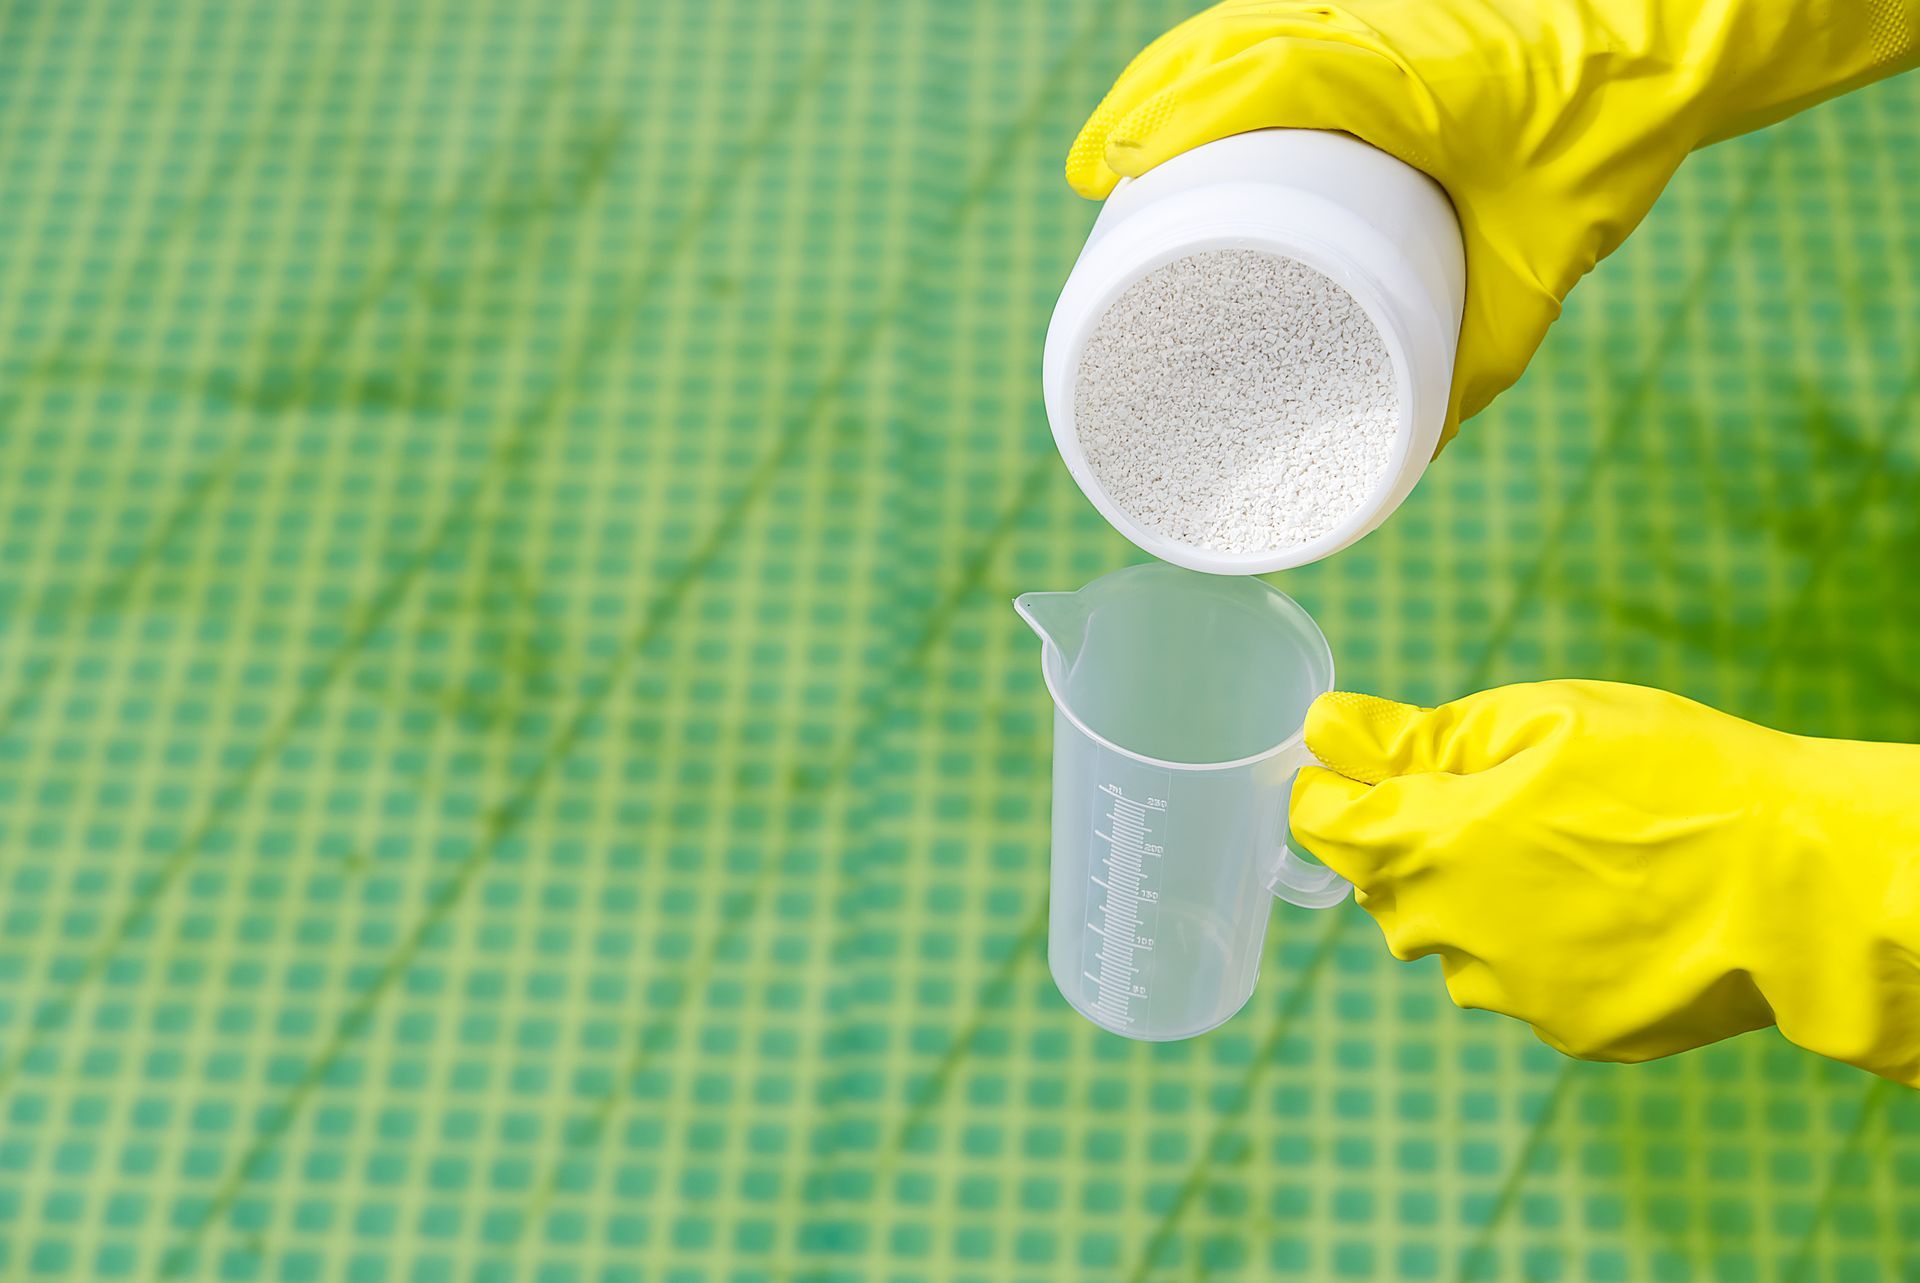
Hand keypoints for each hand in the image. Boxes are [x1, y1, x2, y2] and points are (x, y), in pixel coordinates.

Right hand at [1067, 0, 1919, 441]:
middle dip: (1147, 98)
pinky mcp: (1396, 11)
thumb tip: (1403, 455)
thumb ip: (1477, 359)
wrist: (1678, 46)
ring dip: (1175, 72)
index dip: (1178, 112)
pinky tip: (1198, 97)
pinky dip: (1227, 53)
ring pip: (1251, 17)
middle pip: (1235, 35)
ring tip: (1127, 143)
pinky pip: (1287, 18)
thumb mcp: (1543, 267)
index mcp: (1420, 78)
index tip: (1116, 172)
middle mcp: (1390, 27)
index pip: (1273, 68)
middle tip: (1094, 174)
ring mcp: (1390, 8)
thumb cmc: (1614, 145)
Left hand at [1289, 681, 1919, 1085]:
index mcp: (1425, 843)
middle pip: (1379, 879)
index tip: (1362, 763)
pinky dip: (1541, 942)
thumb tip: (1325, 730)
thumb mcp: (1534, 721)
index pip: (1318, 822)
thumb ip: (1414, 737)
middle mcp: (1443, 931)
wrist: (1797, 882)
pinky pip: (1520, 978)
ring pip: (1449, 934)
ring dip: (1476, 895)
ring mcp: (1504, 990)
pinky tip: (1608, 907)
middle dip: (1413, 836)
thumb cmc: (1668, 776)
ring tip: (1570, 852)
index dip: (1331, 784)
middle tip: (1501, 795)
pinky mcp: (1563, 1029)